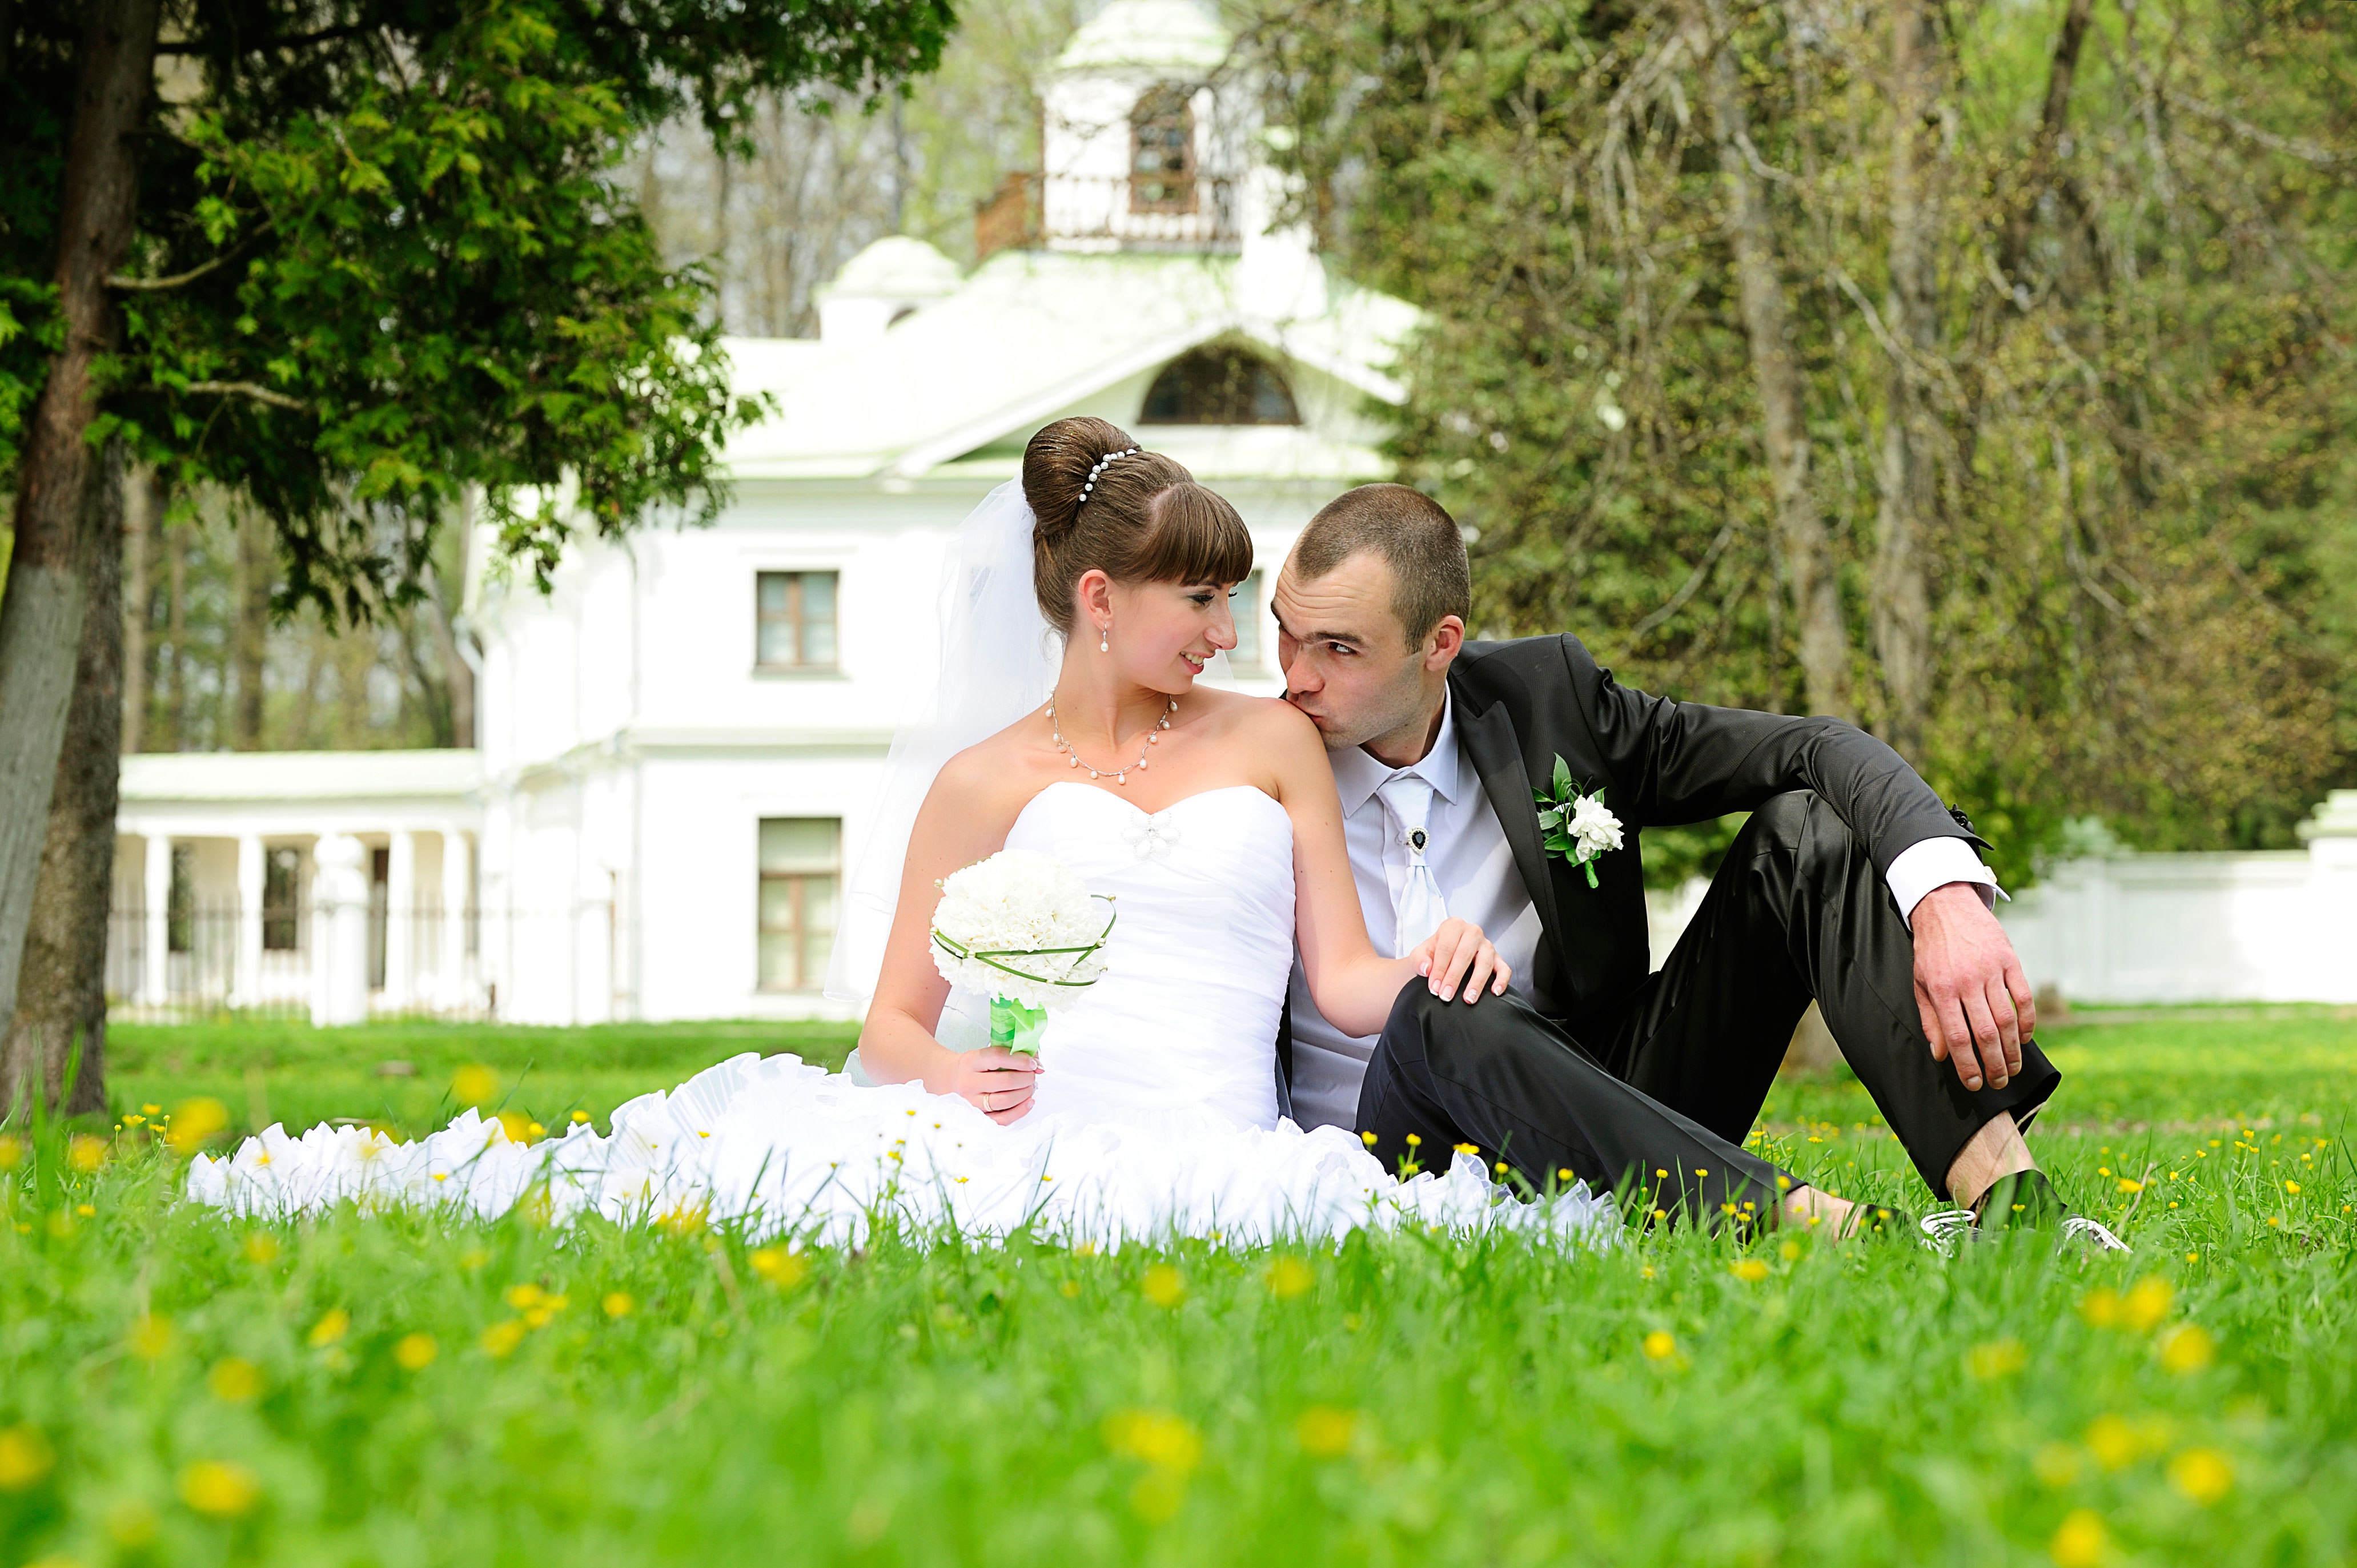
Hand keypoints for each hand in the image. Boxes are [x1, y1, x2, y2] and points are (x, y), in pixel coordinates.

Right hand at [948, 1046, 1042, 1123]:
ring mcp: (972, 1102)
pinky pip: (1003, 1119)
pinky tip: (1028, 1101)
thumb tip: (1038, 1065)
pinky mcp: (978, 1117)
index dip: (1020, 1059)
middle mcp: (969, 1083)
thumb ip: (1011, 1054)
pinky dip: (1020, 1111)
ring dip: (1025, 1093)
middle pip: (1005, 1081)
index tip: (1032, 1062)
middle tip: (1032, 1075)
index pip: (998, 1057)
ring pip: (1006, 1101)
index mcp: (971, 1062)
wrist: (951, 1080)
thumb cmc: (975, 1066)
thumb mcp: (986, 1053)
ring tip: (1030, 1086)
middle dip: (1026, 1078)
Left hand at [1411, 918, 1510, 1004]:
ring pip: (1485, 962)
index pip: (1446, 948)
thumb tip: (1427, 969)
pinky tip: (1494, 993)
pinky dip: (1502, 981)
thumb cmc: (1432, 955)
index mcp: (1453, 926)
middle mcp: (1472, 932)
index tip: (1434, 988)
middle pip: (1465, 954)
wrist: (1442, 959)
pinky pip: (1504, 969)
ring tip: (1468, 999)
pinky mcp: (1498, 958)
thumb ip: (1419, 959)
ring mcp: (1487, 945)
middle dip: (1454, 978)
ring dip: (1477, 982)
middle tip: (1446, 996)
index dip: (1439, 969)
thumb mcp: (1419, 954)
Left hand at [1910, 882, 2033, 1092]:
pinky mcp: (2009, 960)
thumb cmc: (1930, 950)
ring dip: (2013, 1050)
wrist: (1945, 907)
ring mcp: (1991, 970)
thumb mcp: (1919, 983)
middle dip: (1994, 1064)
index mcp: (1941, 990)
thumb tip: (1940, 1055)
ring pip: (2007, 1019)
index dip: (1967, 1065)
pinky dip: (2027, 1021)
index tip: (1975, 1084)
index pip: (1957, 1037)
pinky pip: (2023, 997)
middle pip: (1986, 1033)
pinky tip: (2025, 1038)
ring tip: (2013, 1067)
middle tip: (1999, 1083)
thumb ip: (1930, 1020)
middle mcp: (1967, 982)